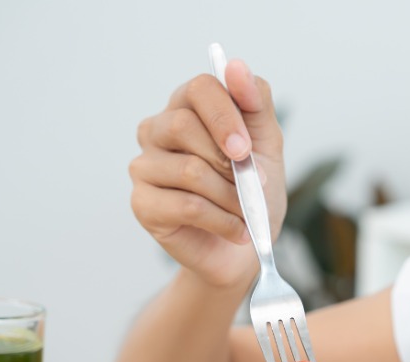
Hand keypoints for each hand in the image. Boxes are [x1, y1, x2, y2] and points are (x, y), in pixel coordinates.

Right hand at [129, 59, 286, 288]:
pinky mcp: (143, 204)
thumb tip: (235, 66)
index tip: (246, 147)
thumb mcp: (266, 146)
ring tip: (248, 213)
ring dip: (232, 196)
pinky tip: (238, 231)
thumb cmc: (252, 193)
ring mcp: (144, 167)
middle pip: (183, 125)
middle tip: (253, 184)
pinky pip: (187, 206)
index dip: (226, 115)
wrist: (245, 248)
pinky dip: (223, 221)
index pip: (199, 88)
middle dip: (229, 161)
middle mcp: (157, 131)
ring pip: (188, 170)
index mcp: (187, 107)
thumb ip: (255, 104)